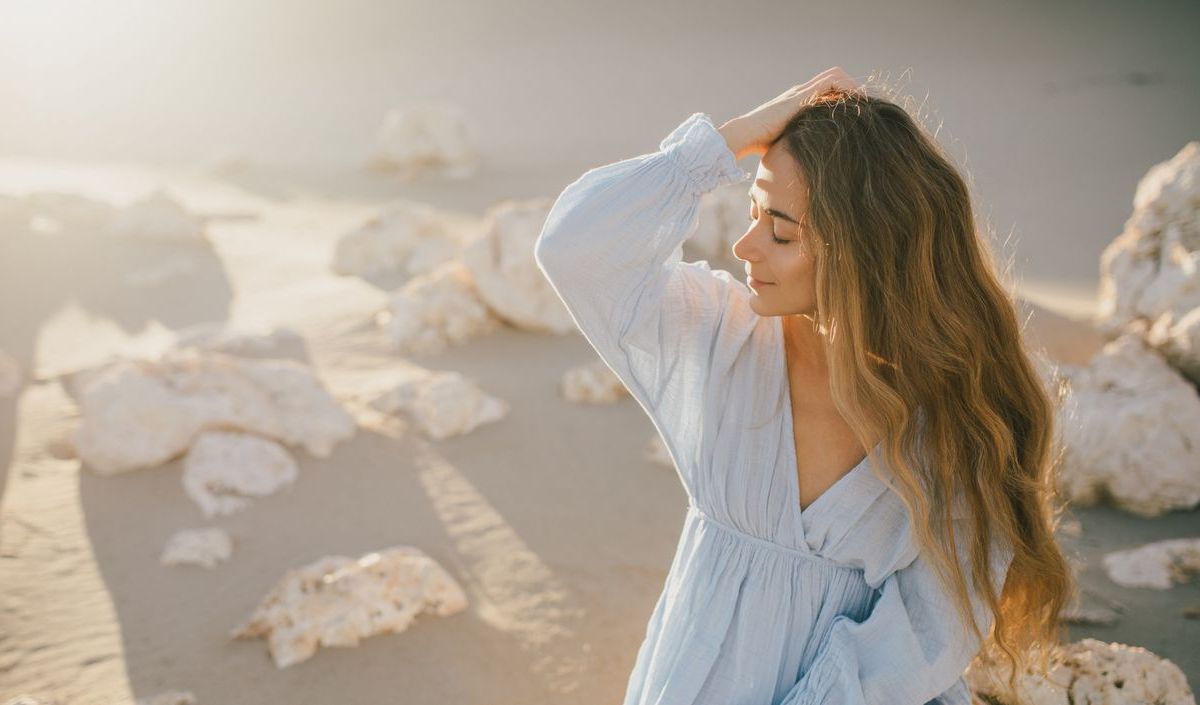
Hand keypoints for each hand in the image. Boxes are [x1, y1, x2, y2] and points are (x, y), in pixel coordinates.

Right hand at [718, 67, 859, 159]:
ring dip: (851, 87)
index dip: (840, 96)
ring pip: (835, 75)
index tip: (852, 112)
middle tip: (862, 106)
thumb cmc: (758, 145)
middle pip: (832, 78)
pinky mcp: (802, 94)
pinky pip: (833, 81)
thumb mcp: (785, 142)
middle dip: (849, 89)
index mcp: (796, 102)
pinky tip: (855, 104)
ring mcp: (801, 91)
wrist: (745, 135)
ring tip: (862, 104)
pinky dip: (847, 88)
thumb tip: (805, 163)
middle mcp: (800, 92)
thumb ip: (797, 143)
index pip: (824, 90)